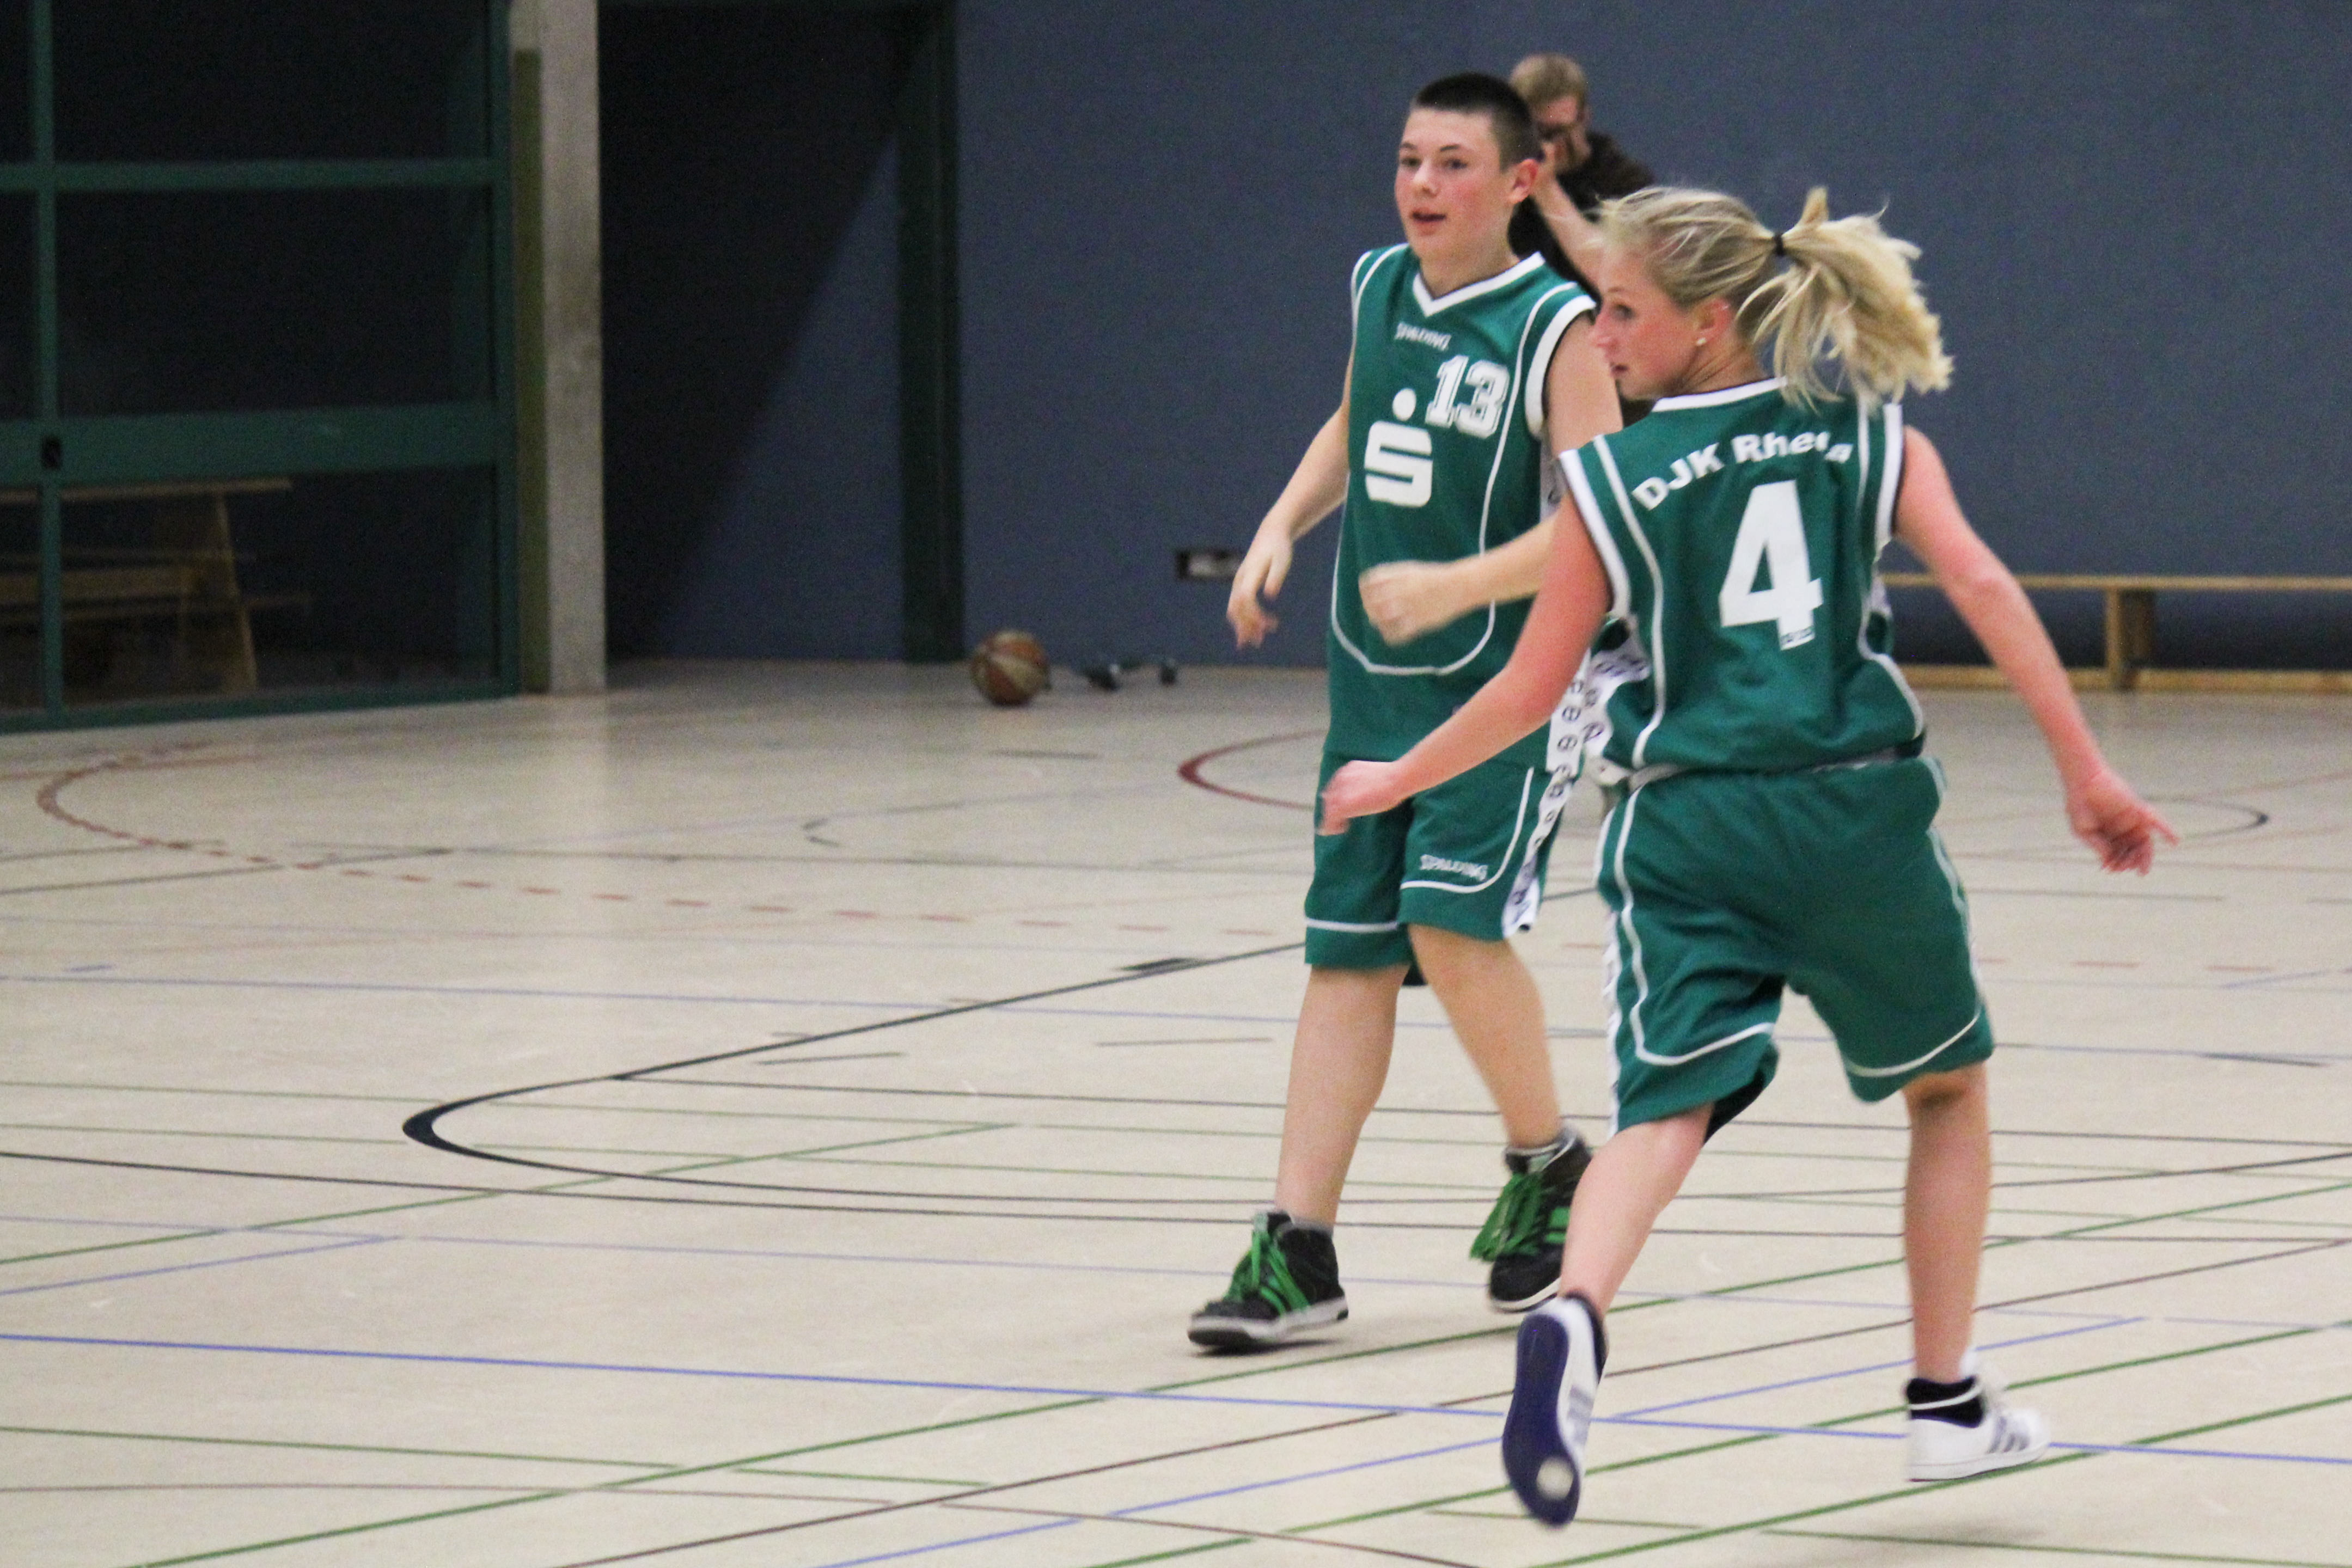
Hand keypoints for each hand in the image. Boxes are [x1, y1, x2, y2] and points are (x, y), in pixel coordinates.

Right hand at [1227, 532, 1292, 647]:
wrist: (1271, 535)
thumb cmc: (1279, 548)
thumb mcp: (1282, 560)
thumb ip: (1276, 576)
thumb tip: (1270, 595)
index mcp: (1249, 574)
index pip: (1246, 598)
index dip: (1254, 614)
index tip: (1268, 625)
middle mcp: (1240, 580)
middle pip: (1236, 608)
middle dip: (1246, 626)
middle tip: (1260, 641)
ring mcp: (1238, 584)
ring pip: (1234, 610)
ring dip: (1243, 627)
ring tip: (1256, 641)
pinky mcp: (1242, 587)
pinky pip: (1237, 607)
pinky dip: (1242, 622)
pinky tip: (1251, 633)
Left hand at [1320, 760, 1405, 833]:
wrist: (1395, 779)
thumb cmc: (1394, 779)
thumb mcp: (1376, 777)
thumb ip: (1367, 783)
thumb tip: (1370, 793)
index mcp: (1349, 769)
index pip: (1337, 785)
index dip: (1338, 796)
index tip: (1341, 805)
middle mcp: (1340, 778)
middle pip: (1330, 796)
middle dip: (1332, 808)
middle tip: (1336, 820)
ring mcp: (1340, 791)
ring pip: (1329, 808)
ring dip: (1331, 819)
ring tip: (1336, 828)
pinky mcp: (1342, 804)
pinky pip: (1331, 818)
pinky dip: (1331, 826)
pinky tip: (1339, 830)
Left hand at [1359, 560, 1469, 644]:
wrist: (1459, 586)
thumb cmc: (1435, 578)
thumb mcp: (1410, 569)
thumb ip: (1390, 576)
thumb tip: (1370, 584)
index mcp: (1398, 576)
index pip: (1368, 583)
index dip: (1364, 591)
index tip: (1368, 597)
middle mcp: (1401, 590)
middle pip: (1371, 603)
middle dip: (1369, 608)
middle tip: (1373, 613)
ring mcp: (1409, 606)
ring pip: (1380, 619)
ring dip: (1378, 622)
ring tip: (1381, 623)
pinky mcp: (1418, 622)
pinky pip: (1395, 634)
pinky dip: (1389, 635)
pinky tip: (1391, 634)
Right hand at [2064, 766, 2178, 873]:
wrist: (2083, 783)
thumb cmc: (2079, 806)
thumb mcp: (2084, 831)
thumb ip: (2098, 846)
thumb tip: (2109, 860)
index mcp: (2108, 835)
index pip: (2117, 853)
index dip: (2116, 863)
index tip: (2111, 869)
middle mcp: (2122, 829)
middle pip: (2132, 850)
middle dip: (2129, 862)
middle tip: (2125, 868)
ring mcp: (2132, 821)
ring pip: (2144, 842)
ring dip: (2144, 857)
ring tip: (2142, 869)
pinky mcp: (2138, 811)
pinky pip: (2157, 822)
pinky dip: (2166, 831)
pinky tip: (2175, 841)